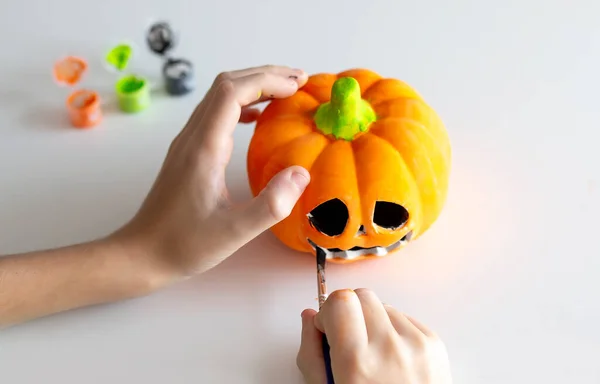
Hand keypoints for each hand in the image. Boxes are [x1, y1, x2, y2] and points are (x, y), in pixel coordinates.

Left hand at [113, 65, 309, 282]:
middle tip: (299, 80)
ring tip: (285, 92)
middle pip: (226, 84)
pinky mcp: (188, 151)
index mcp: (204, 148)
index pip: (232, 92)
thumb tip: (301, 173)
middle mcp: (192, 136)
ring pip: (219, 95)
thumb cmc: (184, 245)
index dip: (267, 81)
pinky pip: (215, 113)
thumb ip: (270, 205)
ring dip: (252, 86)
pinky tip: (257, 118)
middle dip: (264, 75)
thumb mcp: (233, 233)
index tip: (297, 87)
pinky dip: (240, 104)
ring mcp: (187, 142)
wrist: (142, 253)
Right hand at [297, 289, 452, 383]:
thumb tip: (309, 318)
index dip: (329, 311)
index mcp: (358, 363)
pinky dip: (393, 331)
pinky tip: (391, 358)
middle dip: (349, 312)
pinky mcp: (434, 343)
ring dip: (372, 322)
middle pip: (362, 296)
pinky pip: (404, 318)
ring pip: (383, 305)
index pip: (341, 301)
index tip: (328, 328)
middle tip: (348, 340)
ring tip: (373, 355)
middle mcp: (390, 348)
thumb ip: (311, 354)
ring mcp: (416, 343)